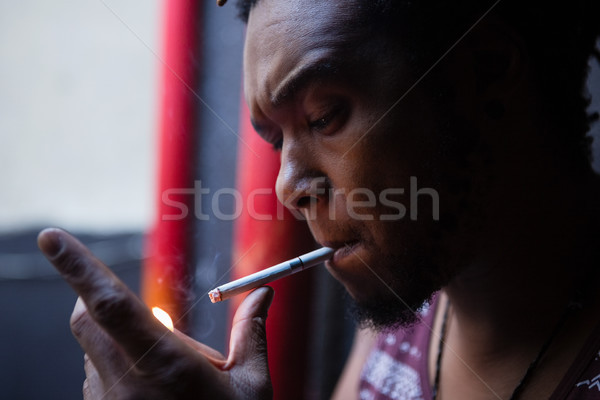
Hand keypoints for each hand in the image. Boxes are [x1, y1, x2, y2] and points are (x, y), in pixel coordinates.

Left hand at [38, 228, 273, 399]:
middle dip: (100, 297)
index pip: (111, 304)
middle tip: (144, 312)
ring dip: (117, 337)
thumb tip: (263, 292)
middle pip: (88, 317)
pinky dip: (115, 364)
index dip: (78, 267)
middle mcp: (125, 382)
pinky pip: (95, 374)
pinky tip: (151, 387)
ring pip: (91, 346)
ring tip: (164, 370)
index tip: (51, 237)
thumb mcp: (251, 387)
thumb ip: (252, 331)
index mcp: (164, 365)